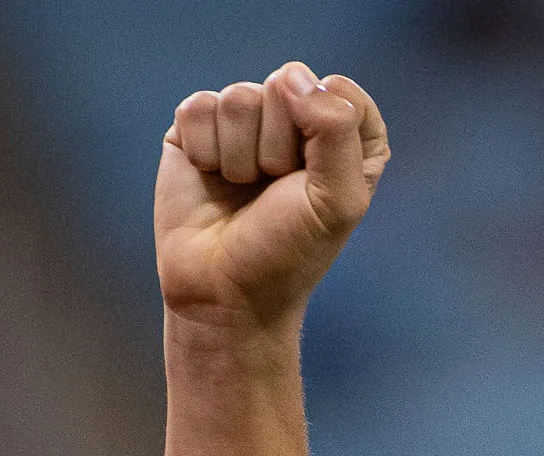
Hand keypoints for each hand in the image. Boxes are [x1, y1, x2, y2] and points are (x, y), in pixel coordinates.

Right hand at [156, 63, 388, 335]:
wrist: (224, 291)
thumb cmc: (290, 252)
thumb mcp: (338, 199)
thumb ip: (336, 129)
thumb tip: (291, 77)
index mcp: (346, 136)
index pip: (340, 90)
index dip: (326, 133)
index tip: (317, 181)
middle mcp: (296, 120)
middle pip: (286, 85)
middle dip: (277, 146)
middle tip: (273, 190)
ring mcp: (245, 121)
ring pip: (239, 97)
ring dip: (240, 155)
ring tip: (242, 189)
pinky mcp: (197, 127)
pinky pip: (199, 107)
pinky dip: (205, 150)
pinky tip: (211, 179)